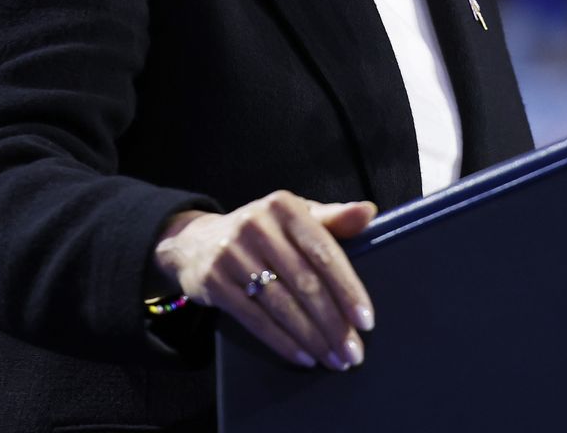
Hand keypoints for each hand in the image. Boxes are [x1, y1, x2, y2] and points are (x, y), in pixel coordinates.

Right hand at [153, 192, 377, 370]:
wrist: (196, 242)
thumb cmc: (263, 231)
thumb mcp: (295, 216)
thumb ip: (334, 217)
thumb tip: (369, 212)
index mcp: (285, 207)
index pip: (324, 253)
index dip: (347, 289)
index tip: (366, 320)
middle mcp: (257, 227)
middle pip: (305, 283)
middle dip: (333, 323)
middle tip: (353, 352)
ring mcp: (232, 255)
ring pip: (282, 305)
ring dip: (312, 338)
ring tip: (334, 359)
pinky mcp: (214, 282)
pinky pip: (255, 319)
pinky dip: (282, 342)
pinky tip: (304, 357)